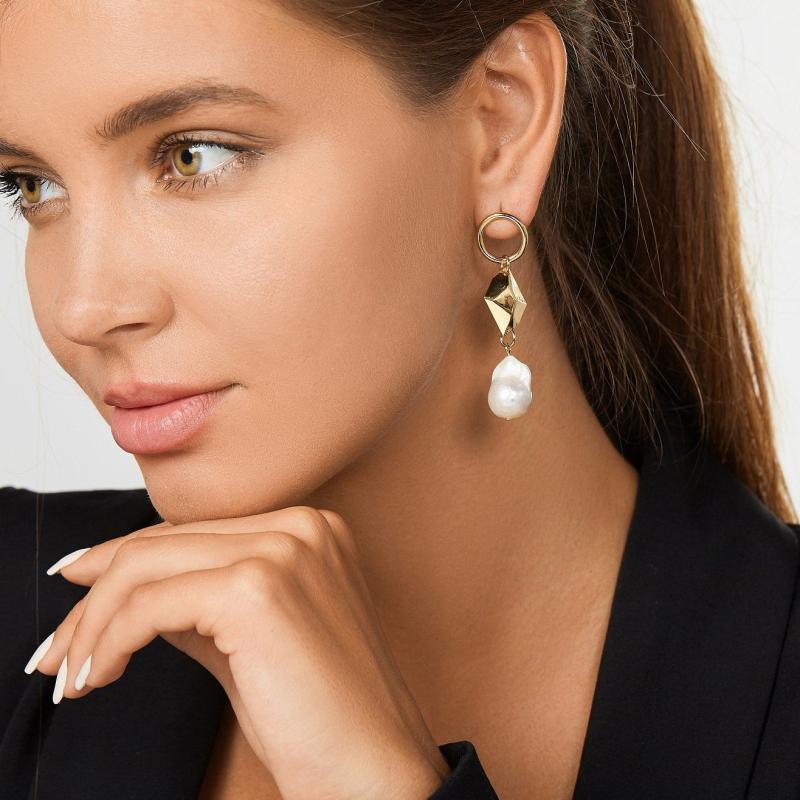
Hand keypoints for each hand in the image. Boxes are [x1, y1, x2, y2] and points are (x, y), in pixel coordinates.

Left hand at [28, 505, 450, 799]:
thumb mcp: (252, 640)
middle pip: (162, 543)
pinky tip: (98, 677)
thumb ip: (198, 602)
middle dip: (95, 599)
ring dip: (93, 625)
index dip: (122, 565)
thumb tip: (127, 593)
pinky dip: (108, 641)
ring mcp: (283, 550)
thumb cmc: (322, 715)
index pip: (190, 533)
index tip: (78, 596)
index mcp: (308, 528)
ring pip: (146, 567)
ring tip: (74, 675)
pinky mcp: (257, 589)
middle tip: (58, 653)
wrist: (375, 771)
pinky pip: (150, 606)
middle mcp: (300, 526)